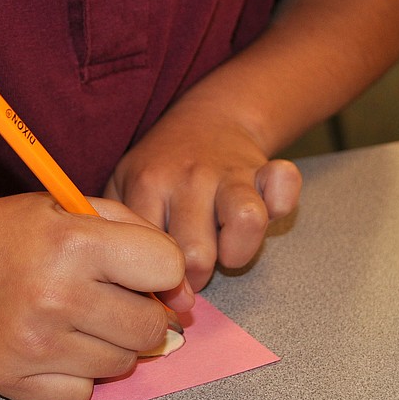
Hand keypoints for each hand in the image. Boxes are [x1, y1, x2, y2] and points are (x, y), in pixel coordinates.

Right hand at [0, 193, 190, 399]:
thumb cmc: (22, 233)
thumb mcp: (79, 207)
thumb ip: (143, 239)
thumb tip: (184, 301)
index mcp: (73, 243)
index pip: (166, 267)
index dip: (159, 269)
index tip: (134, 268)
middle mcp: (53, 296)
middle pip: (150, 328)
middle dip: (139, 312)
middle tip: (106, 297)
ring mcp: (32, 344)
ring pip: (121, 365)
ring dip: (109, 343)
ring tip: (75, 316)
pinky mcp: (12, 379)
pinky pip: (82, 392)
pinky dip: (77, 373)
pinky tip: (53, 343)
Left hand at [104, 107, 301, 291]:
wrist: (204, 119)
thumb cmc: (157, 167)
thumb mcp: (121, 186)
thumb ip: (115, 228)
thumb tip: (117, 280)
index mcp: (148, 185)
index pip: (149, 251)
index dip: (156, 279)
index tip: (157, 279)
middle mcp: (188, 178)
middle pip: (196, 254)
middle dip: (195, 278)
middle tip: (189, 271)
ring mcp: (230, 173)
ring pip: (246, 223)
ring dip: (238, 252)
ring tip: (225, 251)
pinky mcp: (265, 170)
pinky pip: (284, 189)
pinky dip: (280, 204)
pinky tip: (263, 210)